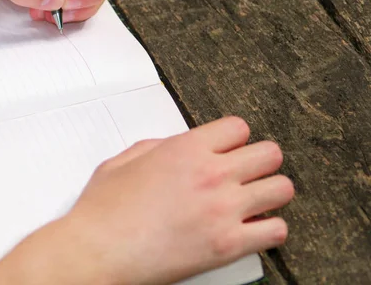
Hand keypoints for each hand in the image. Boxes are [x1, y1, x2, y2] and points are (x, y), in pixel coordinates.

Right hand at [0, 117, 293, 284]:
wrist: (97, 251)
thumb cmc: (102, 212)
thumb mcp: (122, 162)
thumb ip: (156, 147)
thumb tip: (175, 146)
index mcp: (185, 149)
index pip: (239, 127)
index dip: (235, 139)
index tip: (231, 149)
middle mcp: (211, 174)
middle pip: (269, 153)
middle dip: (259, 162)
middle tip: (248, 173)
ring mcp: (223, 210)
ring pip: (282, 189)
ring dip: (270, 194)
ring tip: (255, 201)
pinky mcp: (228, 245)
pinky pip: (277, 231)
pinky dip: (270, 231)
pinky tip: (253, 230)